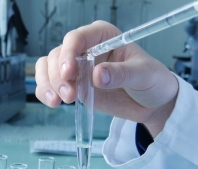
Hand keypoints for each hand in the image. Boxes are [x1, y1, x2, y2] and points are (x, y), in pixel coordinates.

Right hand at [34, 21, 178, 136]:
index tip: (69, 73)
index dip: (68, 54)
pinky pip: (50, 84)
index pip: (77, 38)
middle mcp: (86, 49)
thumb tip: (98, 75)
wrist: (152, 103)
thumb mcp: (143, 74)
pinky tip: (53, 102)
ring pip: (49, 68)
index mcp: (103, 36)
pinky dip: (45, 92)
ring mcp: (77, 68)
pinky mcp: (74, 85)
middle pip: (58, 55)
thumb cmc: (152, 80)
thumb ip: (121, 73)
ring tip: (58, 101)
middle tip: (69, 95)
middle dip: (58, 76)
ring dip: (48, 84)